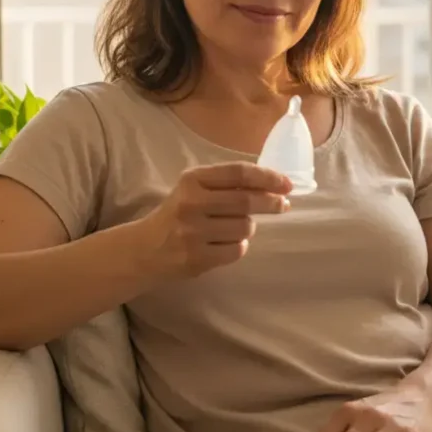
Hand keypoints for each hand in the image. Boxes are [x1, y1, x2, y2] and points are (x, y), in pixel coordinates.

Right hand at [143, 162, 291, 276]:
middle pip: (246, 201)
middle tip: (283, 205)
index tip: (286, 184)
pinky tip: (225, 244)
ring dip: (248, 228)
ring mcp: (192, 232)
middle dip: (271, 203)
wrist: (144, 249)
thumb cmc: (178, 214)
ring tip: (234, 228)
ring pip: (245, 228)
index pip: (239, 173)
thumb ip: (227, 184)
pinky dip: (239, 247)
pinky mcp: (196, 258)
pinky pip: (236, 250)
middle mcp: (191, 203)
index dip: (267, 178)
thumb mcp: (195, 189)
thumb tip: (275, 187)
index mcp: (192, 179)